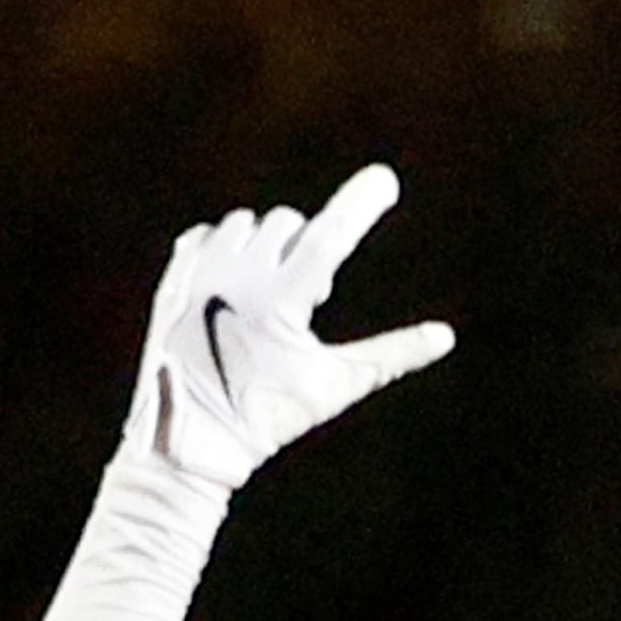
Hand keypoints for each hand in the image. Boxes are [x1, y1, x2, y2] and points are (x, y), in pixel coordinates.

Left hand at [119, 165, 455, 491]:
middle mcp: (235, 279)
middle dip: (311, 247)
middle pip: (292, 225)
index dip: (362, 202)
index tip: (385, 179)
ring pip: (251, 224)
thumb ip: (393, 354)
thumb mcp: (336, 385)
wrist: (187, 441)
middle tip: (311, 298)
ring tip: (271, 294)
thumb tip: (445, 336)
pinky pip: (212, 233)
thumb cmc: (269, 417)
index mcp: (279, 303)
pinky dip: (233, 246)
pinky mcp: (176, 278)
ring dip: (272, 245)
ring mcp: (200, 275)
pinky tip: (240, 282)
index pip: (330, 235)